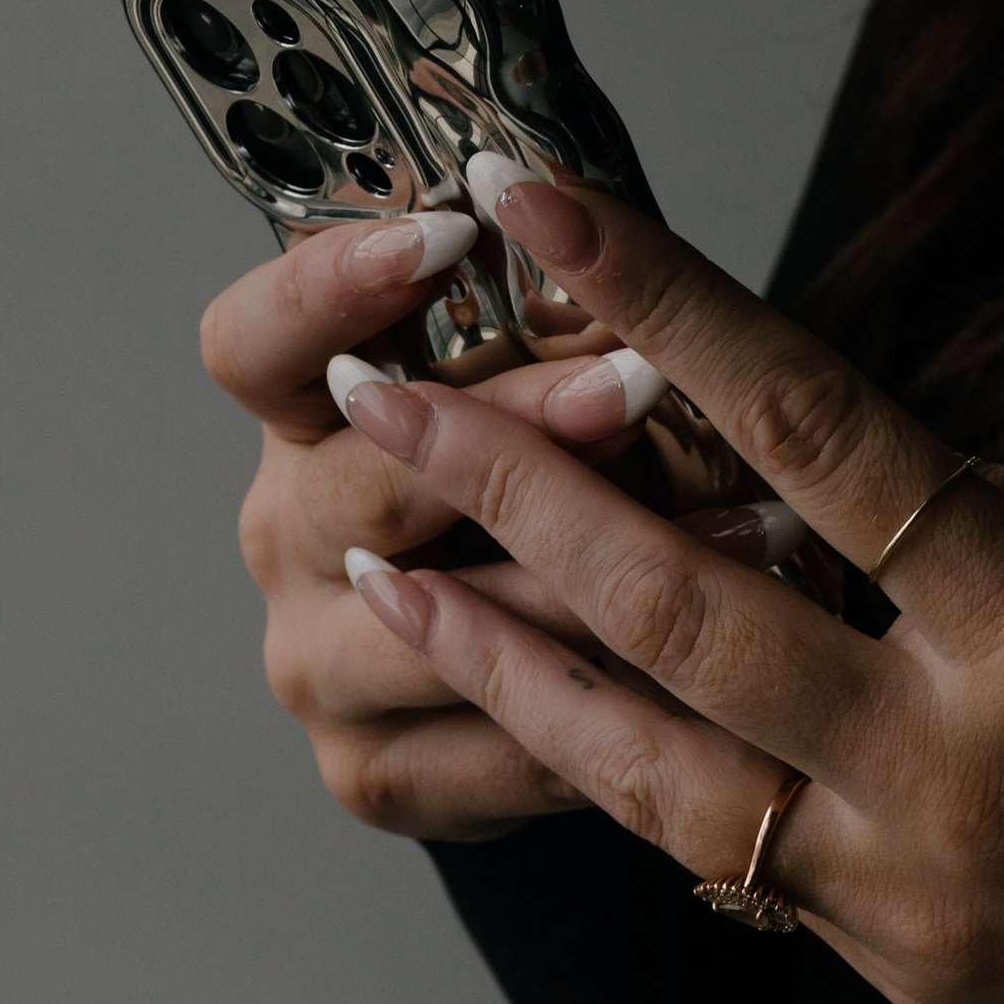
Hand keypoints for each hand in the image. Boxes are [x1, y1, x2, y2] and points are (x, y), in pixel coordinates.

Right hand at [200, 206, 777, 842]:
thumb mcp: (562, 377)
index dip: (328, 288)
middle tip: (640, 387)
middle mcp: (285, 540)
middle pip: (360, 489)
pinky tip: (722, 672)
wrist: (558, 669)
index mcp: (301, 418)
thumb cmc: (564, 479)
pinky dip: (612, 709)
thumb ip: (567, 319)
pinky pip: (493, 746)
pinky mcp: (373, 773)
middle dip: (515, 436)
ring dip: (594, 584)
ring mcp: (315, 663)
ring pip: (440, 631)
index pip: (251, 343)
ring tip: (751, 533)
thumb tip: (608, 231)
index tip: (446, 232)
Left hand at [331, 171, 1003, 1003]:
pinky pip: (730, 860)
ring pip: (645, 767)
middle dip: (502, 487)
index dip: (660, 297)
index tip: (536, 199)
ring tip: (380, 564)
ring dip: (501, 656)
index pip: (812, 427)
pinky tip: (543, 699)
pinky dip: (632, 771)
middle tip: (372, 398)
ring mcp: (913, 894)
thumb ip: (981, 520)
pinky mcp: (896, 979)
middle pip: (675, 607)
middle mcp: (960, 767)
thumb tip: (814, 469)